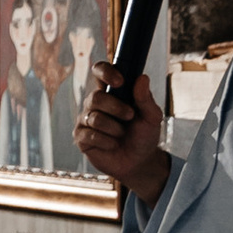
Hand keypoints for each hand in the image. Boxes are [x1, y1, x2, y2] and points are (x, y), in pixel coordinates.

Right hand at [74, 61, 168, 205]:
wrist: (139, 161)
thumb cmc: (144, 135)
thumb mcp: (151, 117)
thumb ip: (146, 99)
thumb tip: (142, 78)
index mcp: (112, 91)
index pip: (100, 71)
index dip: (105, 72)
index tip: (120, 81)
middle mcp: (96, 103)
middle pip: (96, 97)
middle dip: (116, 108)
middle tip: (130, 116)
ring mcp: (86, 120)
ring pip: (94, 118)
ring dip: (114, 128)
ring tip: (122, 135)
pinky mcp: (81, 138)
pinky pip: (89, 135)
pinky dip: (106, 141)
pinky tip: (113, 144)